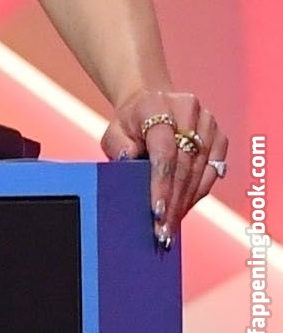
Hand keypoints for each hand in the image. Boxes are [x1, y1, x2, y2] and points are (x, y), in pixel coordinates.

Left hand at [101, 88, 227, 248]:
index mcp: (157, 105)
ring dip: (186, 202)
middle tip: (163, 231)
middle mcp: (186, 109)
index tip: (157, 213)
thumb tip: (127, 160)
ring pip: (200, 171)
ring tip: (172, 225)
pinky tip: (185, 208)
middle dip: (173, 202)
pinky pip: (213, 171)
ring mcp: (206, 121)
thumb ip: (117, 145)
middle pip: (184, 165)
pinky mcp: (218, 134)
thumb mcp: (114, 130)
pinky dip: (198, 193)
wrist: (151, 101)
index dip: (161, 184)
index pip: (163, 151)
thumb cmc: (131, 122)